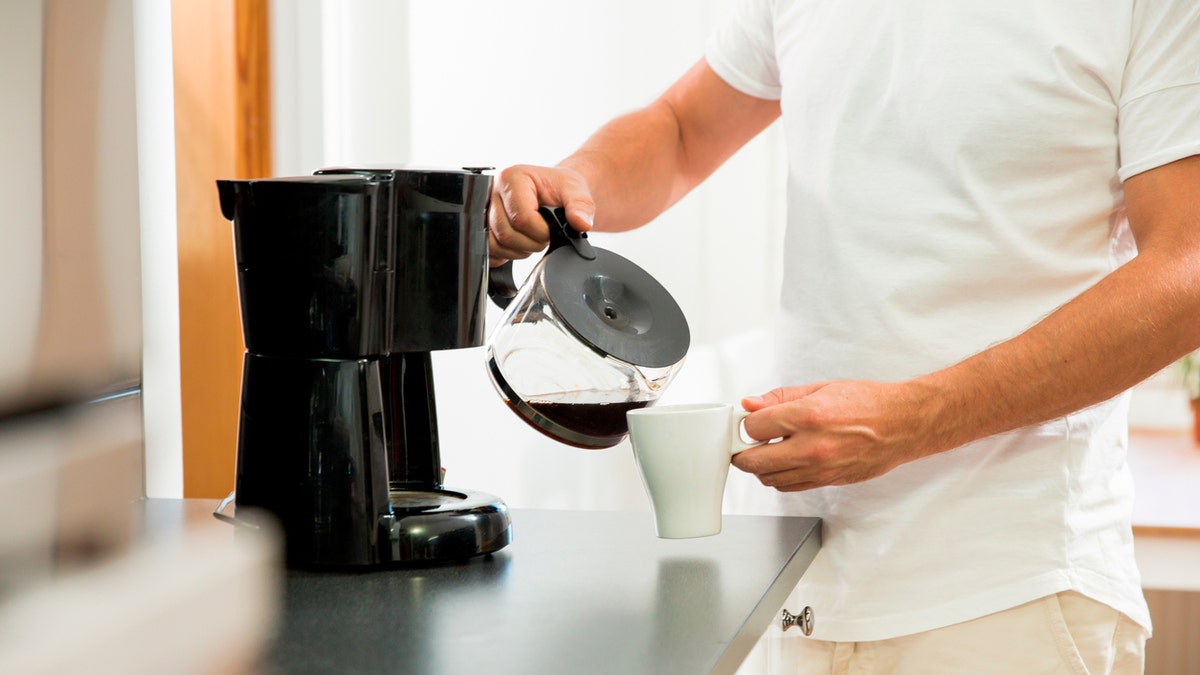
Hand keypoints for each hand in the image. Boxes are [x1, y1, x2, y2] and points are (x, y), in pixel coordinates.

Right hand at [488, 164, 596, 265]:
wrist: (552, 191)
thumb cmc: (559, 188)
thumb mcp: (575, 190)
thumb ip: (581, 206)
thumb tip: (581, 223)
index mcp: (512, 178)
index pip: (521, 218)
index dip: (541, 231)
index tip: (551, 229)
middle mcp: (492, 192)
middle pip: (506, 233)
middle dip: (531, 243)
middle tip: (544, 235)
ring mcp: (484, 210)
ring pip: (495, 245)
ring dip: (519, 250)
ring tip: (532, 238)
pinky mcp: (481, 227)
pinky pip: (488, 251)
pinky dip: (506, 255)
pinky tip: (520, 244)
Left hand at [731, 380, 943, 490]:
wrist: (902, 425)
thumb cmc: (867, 403)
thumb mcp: (820, 388)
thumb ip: (780, 397)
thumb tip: (750, 404)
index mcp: (808, 416)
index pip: (754, 428)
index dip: (747, 424)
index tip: (750, 421)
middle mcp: (812, 447)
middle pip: (754, 461)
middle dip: (742, 452)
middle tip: (745, 443)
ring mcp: (820, 469)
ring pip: (769, 479)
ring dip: (760, 467)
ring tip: (768, 450)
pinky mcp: (827, 481)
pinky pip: (789, 487)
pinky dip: (779, 477)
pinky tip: (785, 461)